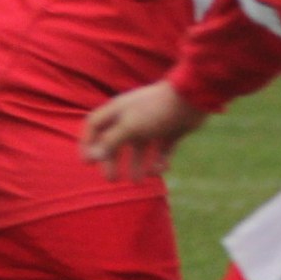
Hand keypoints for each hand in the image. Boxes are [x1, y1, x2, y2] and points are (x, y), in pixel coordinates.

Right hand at [80, 80, 204, 179]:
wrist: (193, 98)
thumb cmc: (156, 110)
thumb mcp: (130, 127)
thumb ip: (110, 142)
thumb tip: (92, 157)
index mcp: (118, 111)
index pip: (94, 125)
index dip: (87, 143)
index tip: (88, 162)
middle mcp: (133, 117)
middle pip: (115, 142)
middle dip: (112, 161)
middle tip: (112, 180)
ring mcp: (152, 124)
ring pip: (139, 148)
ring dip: (136, 165)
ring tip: (138, 180)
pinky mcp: (170, 131)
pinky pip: (161, 150)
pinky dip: (159, 161)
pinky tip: (161, 168)